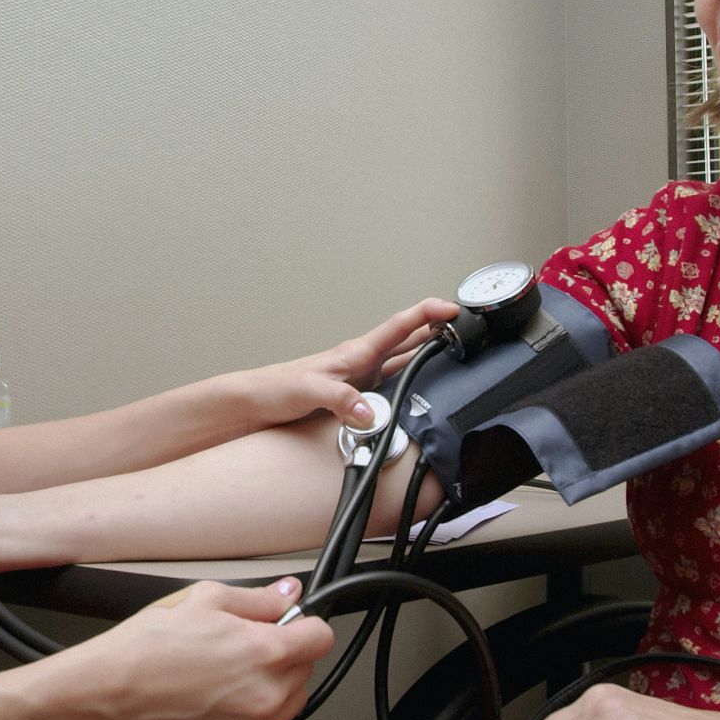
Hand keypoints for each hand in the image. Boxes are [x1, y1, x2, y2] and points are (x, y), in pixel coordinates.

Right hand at [84, 577, 334, 719]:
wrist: (111, 690)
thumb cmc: (149, 645)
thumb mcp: (206, 599)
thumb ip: (259, 599)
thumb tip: (287, 594)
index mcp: (265, 652)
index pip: (321, 637)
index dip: (304, 626)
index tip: (291, 627)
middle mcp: (265, 695)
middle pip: (305, 670)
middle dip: (283, 655)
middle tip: (243, 648)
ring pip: (291, 704)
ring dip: (273, 688)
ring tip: (230, 677)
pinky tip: (227, 704)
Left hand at [239, 298, 458, 429]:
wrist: (251, 404)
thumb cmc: (274, 389)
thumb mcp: (307, 392)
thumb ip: (338, 399)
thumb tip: (369, 412)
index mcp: (354, 353)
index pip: (398, 326)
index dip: (427, 314)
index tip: (452, 308)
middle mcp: (361, 362)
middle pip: (408, 340)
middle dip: (437, 329)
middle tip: (468, 327)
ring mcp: (359, 379)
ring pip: (403, 361)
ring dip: (428, 354)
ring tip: (456, 352)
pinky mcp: (354, 397)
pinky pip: (392, 385)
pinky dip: (412, 383)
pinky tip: (421, 393)